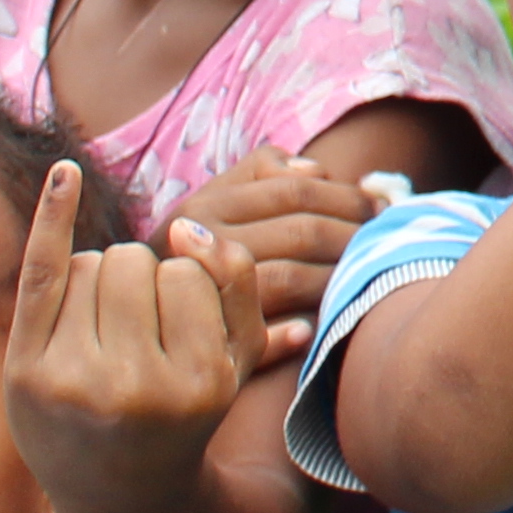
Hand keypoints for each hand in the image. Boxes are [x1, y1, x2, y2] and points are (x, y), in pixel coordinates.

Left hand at [6, 161, 278, 510]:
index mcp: (195, 382)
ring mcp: (68, 381)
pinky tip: (64, 175)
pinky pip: (40, 271)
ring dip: (98, 284)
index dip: (181, 290)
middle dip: (137, 282)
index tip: (178, 339)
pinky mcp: (24, 375)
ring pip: (90, 263)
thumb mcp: (238, 356)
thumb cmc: (188, 411)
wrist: (121, 493)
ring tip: (104, 339)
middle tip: (135, 337)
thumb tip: (185, 227)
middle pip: (131, 262)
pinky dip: (51, 217)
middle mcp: (129, 386)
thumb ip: (236, 280)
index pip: (184, 272)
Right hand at [156, 148, 374, 331]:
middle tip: (385, 244)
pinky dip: (289, 335)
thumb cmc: (187, 255)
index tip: (380, 209)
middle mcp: (196, 244)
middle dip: (354, 236)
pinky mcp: (199, 343)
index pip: (296, 192)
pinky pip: (256, 338)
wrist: (126, 326)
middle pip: (300, 231)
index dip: (348, 198)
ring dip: (335, 281)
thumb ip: (260, 173)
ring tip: (364, 279)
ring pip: (288, 278)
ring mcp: (196, 294)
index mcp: (204, 206)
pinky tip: (310, 331)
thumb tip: (316, 168)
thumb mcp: (212, 202)